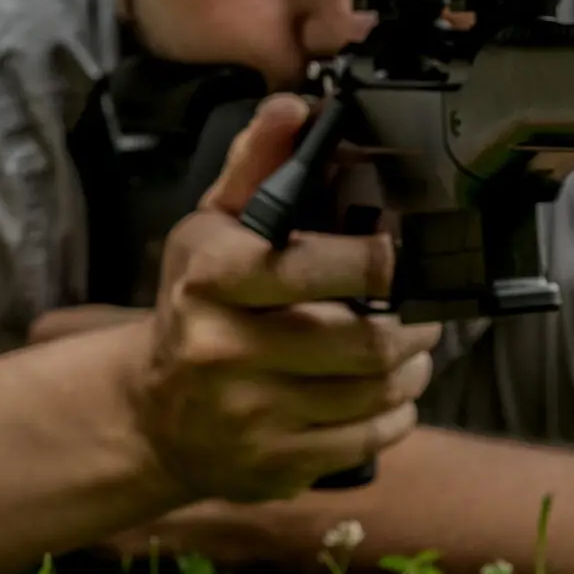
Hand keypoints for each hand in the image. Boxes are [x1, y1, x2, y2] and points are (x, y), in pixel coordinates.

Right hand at [129, 94, 439, 503]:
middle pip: (360, 339)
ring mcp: (249, 416)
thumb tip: (296, 107)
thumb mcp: (211, 229)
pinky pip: (367, 439)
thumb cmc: (194, 307)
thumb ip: (257, 166)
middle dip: (411, 323)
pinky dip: (396, 412)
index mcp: (211, 281)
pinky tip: (392, 392)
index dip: (374, 260)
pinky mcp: (273, 466)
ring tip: (413, 348)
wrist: (150, 414)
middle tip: (423, 311)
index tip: (398, 252)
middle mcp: (223, 351)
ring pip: (373, 391)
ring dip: (413, 366)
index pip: (311, 267)